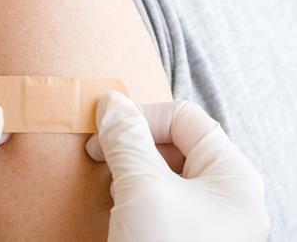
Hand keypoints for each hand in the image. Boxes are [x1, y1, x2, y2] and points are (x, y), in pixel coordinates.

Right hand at [86, 92, 269, 241]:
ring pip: (164, 169)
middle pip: (175, 142)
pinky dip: (134, 190)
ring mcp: (204, 216)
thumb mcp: (144, 191)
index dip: (144, 115)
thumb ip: (128, 141)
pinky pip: (158, 195)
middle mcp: (222, 193)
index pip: (185, 118)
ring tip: (108, 177)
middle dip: (134, 142)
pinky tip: (117, 201)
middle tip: (100, 153)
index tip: (105, 127)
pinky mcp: (182, 233)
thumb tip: (112, 102)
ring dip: (131, 166)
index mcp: (230, 174)